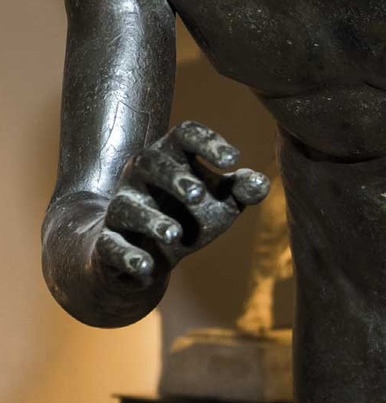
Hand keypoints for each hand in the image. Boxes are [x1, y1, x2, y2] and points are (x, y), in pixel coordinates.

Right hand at [94, 120, 269, 288]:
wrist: (142, 258)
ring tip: (175, 234)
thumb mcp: (219, 204)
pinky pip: (111, 245)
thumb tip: (261, 183)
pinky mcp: (107, 243)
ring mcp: (120, 209)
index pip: (184, 135)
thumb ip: (241, 191)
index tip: (233, 159)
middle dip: (173, 177)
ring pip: (126, 206)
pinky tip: (147, 266)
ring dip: (151, 220)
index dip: (207, 141)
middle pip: (150, 163)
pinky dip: (128, 255)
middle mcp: (140, 177)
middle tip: (198, 195)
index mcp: (170, 157)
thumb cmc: (187, 218)